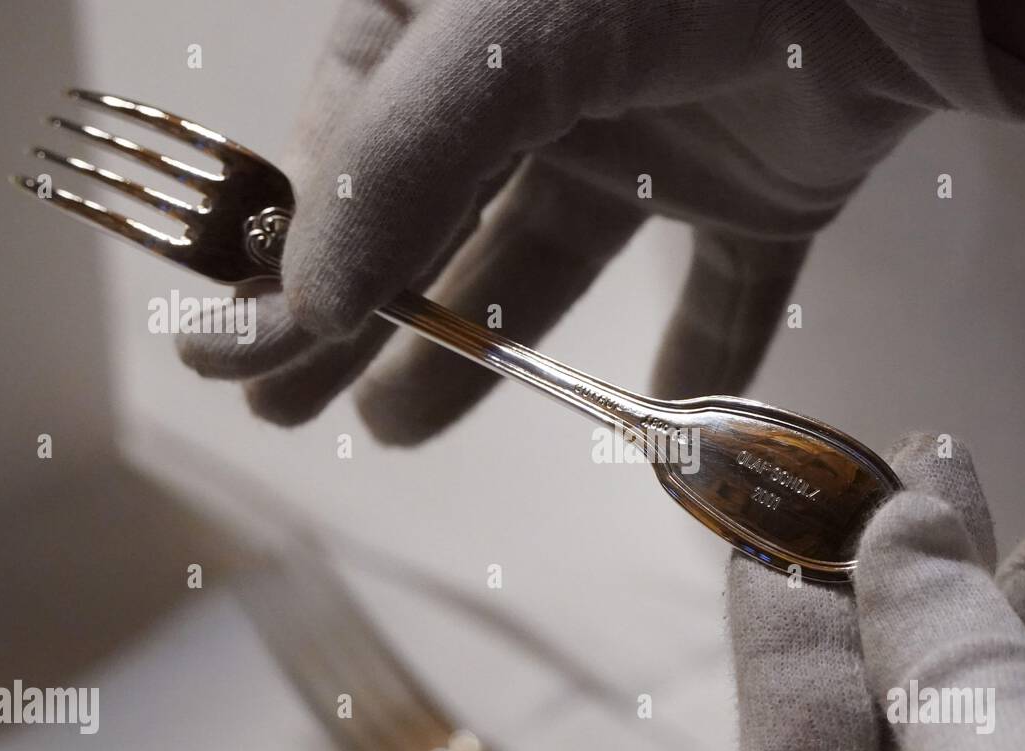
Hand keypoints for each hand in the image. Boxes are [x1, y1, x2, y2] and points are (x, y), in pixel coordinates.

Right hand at [175, 0, 1024, 439]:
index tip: (259, 340)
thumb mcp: (514, 31)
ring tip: (392, 429)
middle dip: (358, 311)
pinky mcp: (765, 192)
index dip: (304, 239)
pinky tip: (664, 434)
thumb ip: (407, 156)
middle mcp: (555, 80)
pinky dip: (701, 365)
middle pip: (435, 215)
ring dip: (477, 352)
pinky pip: (723, 292)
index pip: (359, 136)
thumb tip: (302, 296)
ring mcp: (660, 139)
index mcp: (471, 16)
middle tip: (284, 408)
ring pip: (548, 264)